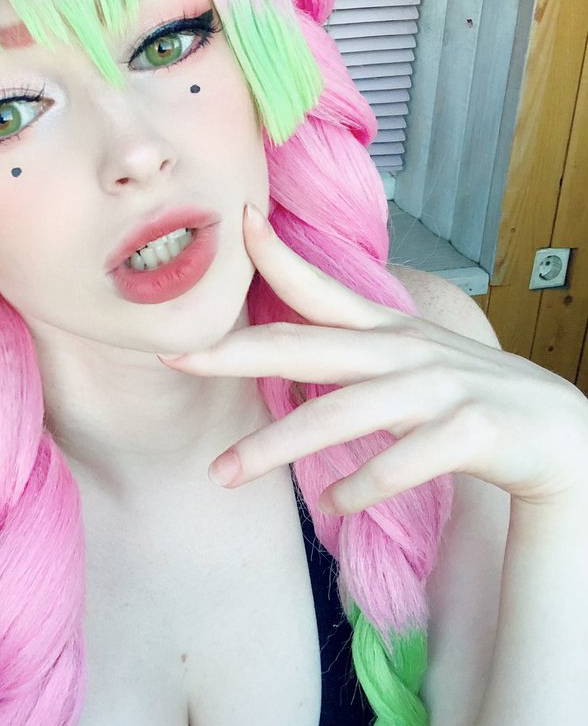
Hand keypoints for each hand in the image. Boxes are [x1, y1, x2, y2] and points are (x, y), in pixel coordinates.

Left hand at [158, 203, 587, 514]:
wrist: (558, 432)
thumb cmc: (464, 394)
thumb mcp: (405, 355)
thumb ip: (347, 338)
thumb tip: (281, 332)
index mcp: (386, 330)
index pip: (319, 289)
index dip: (274, 256)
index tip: (234, 221)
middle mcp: (405, 351)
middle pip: (307, 349)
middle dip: (235, 354)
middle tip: (176, 361)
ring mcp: (440, 389)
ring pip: (345, 412)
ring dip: (278, 444)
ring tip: (225, 472)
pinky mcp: (471, 432)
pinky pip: (404, 461)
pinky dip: (362, 483)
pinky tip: (330, 504)